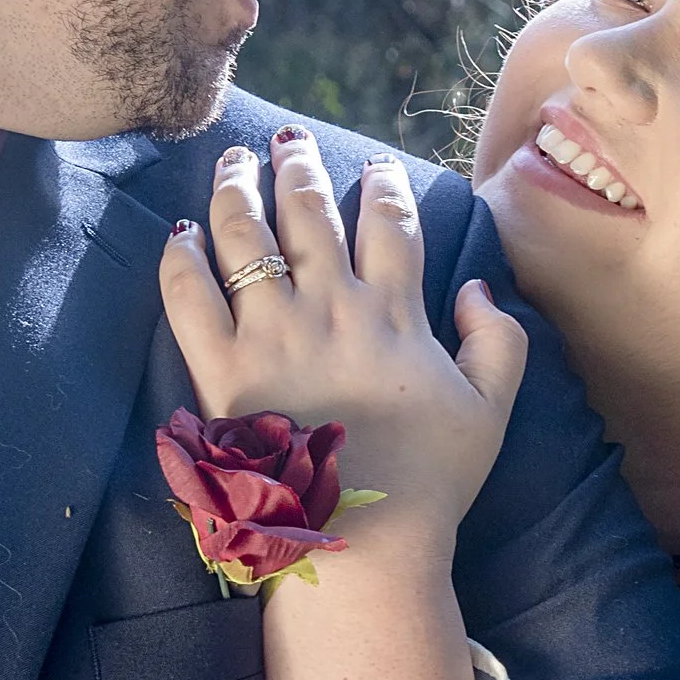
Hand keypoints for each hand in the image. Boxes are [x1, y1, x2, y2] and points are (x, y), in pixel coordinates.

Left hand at [159, 130, 527, 679]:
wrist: (363, 539)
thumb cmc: (431, 481)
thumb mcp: (491, 409)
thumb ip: (499, 341)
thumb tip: (479, 287)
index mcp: (395, 313)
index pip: (390, 223)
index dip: (383, 185)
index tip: (376, 166)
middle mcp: (331, 308)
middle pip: (310, 212)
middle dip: (300, 165)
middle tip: (288, 139)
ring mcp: (273, 334)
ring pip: (246, 236)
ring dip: (238, 187)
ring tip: (233, 160)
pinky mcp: (222, 371)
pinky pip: (190, 298)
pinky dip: (181, 258)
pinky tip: (180, 232)